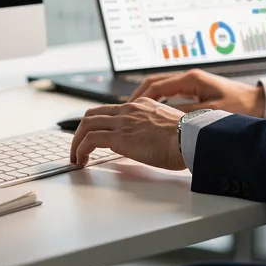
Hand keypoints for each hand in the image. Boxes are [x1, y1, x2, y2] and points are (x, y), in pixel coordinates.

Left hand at [68, 98, 186, 169]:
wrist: (190, 138)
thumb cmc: (186, 138)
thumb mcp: (166, 127)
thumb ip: (150, 129)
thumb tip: (141, 142)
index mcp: (141, 105)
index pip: (111, 110)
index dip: (98, 122)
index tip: (93, 135)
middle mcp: (129, 109)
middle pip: (93, 114)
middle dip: (81, 130)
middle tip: (79, 146)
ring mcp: (122, 121)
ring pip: (87, 124)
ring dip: (77, 141)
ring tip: (76, 157)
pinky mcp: (119, 136)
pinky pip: (90, 140)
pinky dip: (80, 150)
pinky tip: (81, 161)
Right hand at [128, 69, 265, 116]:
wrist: (260, 103)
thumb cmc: (240, 107)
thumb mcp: (211, 113)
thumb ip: (186, 115)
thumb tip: (163, 119)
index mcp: (191, 79)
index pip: (156, 85)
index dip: (140, 98)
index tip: (129, 109)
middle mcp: (189, 77)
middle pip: (155, 82)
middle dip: (139, 95)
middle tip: (126, 109)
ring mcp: (192, 82)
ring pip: (161, 86)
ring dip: (147, 97)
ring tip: (135, 111)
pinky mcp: (196, 89)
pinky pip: (170, 92)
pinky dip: (158, 100)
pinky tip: (154, 111)